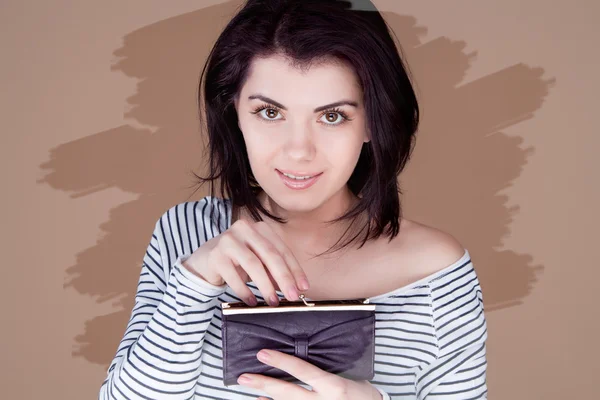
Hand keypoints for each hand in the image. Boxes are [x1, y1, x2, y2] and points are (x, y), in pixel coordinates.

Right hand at [182, 219, 309, 305]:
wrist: (205, 261)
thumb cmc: (238, 261)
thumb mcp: (260, 263)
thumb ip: (276, 271)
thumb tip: (296, 288)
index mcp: (260, 228)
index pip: (282, 250)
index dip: (295, 269)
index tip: (304, 287)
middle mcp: (245, 229)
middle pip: (270, 255)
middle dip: (284, 277)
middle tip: (292, 296)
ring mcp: (228, 240)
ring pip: (253, 264)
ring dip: (265, 286)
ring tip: (273, 302)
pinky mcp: (215, 255)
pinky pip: (233, 275)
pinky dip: (244, 291)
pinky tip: (252, 301)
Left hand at [237, 349, 382, 399]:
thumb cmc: (362, 393)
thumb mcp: (347, 377)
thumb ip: (326, 370)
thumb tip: (300, 359)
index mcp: (334, 386)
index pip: (302, 371)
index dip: (281, 362)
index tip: (262, 354)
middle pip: (287, 393)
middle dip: (264, 384)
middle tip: (244, 377)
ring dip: (267, 399)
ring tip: (252, 391)